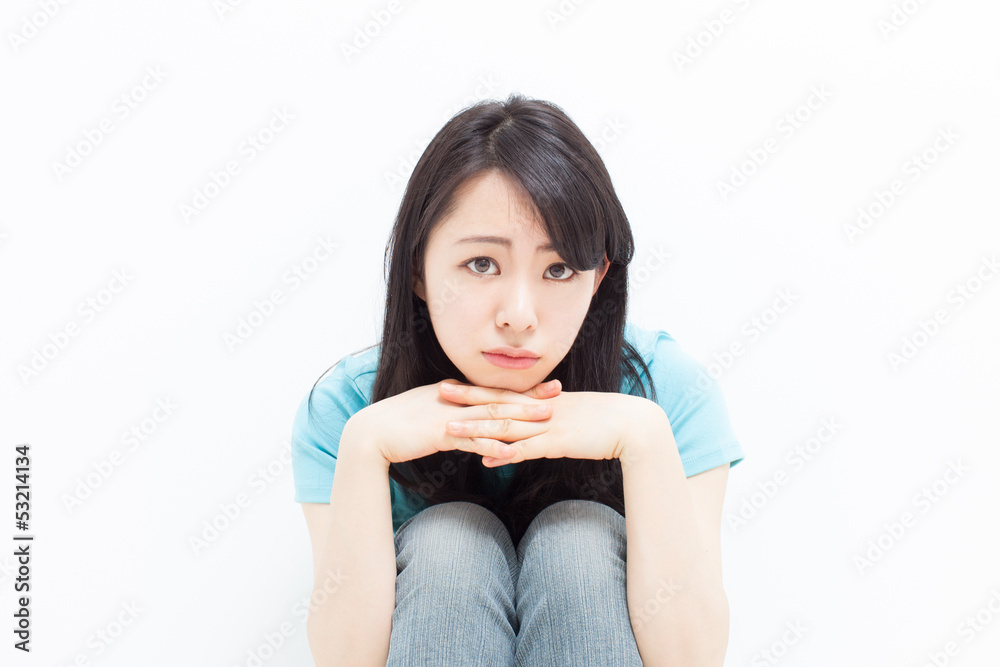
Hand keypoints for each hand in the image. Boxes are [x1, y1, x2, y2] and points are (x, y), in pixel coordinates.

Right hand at [357, 378, 562, 465]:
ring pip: (490, 417)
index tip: (547, 387)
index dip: (522, 390)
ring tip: (544, 420)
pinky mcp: (439, 434)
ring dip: (518, 418)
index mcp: (453, 392)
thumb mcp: (428, 411)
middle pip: (498, 398)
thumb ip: (449, 410)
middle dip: (529, 398)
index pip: (493, 390)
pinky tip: (511, 452)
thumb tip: (466, 413)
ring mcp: (448, 415)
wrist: (370, 433)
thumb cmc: (397, 424)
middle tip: (557, 396)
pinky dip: (491, 446)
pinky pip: (470, 441)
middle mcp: (454, 399)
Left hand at [439, 382, 642, 466]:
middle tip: (439, 393)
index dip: (476, 389)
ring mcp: (549, 424)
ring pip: (506, 426)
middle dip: (467, 400)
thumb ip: (550, 419)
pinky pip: (529, 449)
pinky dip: (507, 453)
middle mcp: (542, 409)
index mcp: (543, 400)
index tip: (452, 384)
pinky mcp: (560, 442)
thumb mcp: (573, 415)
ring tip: (449, 430)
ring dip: (477, 429)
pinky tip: (487, 459)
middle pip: (498, 404)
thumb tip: (532, 427)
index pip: (504, 393)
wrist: (633, 423)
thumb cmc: (605, 421)